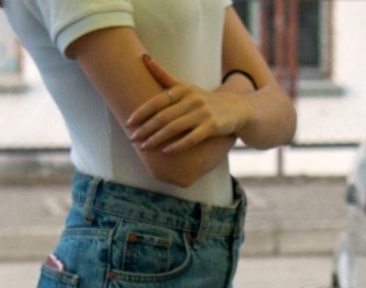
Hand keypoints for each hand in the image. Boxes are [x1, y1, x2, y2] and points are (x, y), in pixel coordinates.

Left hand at [127, 54, 251, 151]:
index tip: (129, 122)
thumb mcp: (185, 86)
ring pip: (175, 127)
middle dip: (146, 128)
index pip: (158, 100)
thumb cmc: (204, 100)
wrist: (236, 109)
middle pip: (164, 116)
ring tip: (144, 147)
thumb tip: (144, 58)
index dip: (142, 111)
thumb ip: (164, 76)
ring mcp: (203, 113)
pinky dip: (178, 145)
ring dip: (157, 138)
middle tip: (132, 138)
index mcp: (183, 89)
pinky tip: (166, 151)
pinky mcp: (213, 126)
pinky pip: (192, 138)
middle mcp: (192, 99)